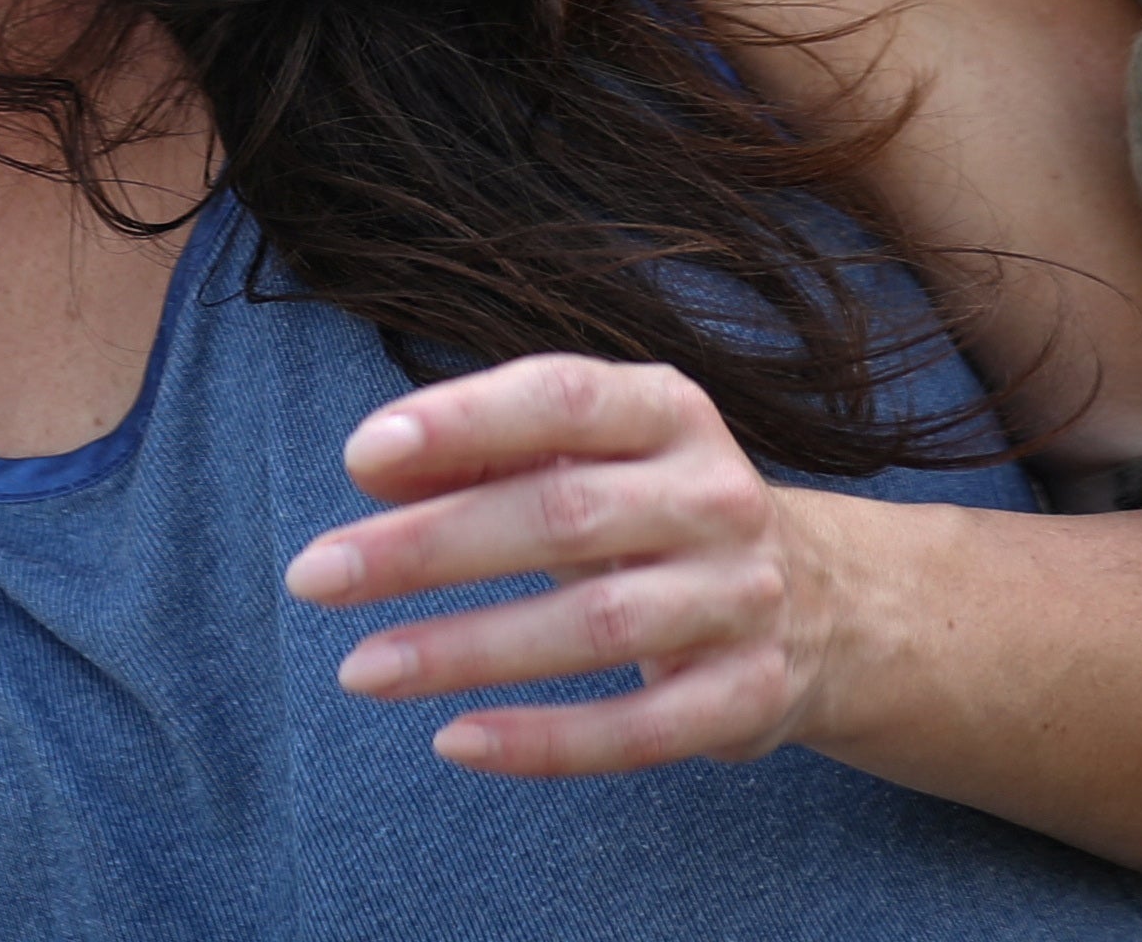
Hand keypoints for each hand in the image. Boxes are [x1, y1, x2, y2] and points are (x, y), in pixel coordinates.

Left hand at [285, 354, 857, 775]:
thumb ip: (483, 448)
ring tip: (361, 667)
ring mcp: (740, 599)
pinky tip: (454, 742)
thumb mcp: (588, 454)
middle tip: (315, 575)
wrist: (826, 604)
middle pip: (561, 517)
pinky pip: (638, 730)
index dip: (463, 421)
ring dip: (464, 651)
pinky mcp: (747, 696)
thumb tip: (372, 469)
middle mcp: (715, 497)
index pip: (562, 397)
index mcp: (669, 411)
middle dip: (427, 547)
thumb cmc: (649, 509)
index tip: (360, 456)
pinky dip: (543, 742)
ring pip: (593, 626)